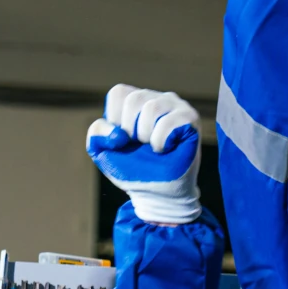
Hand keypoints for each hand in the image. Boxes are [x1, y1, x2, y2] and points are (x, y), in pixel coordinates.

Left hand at [89, 84, 201, 225]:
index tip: (123, 140)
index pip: (119, 93)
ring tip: (153, 149)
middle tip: (140, 146)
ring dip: (147, 136)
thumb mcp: (104, 154)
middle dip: (130, 130)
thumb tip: (117, 133)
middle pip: (134, 99)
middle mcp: (158, 98)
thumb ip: (97, 136)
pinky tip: (166, 150)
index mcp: (137, 101)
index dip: (114, 120)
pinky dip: (160, 142)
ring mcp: (176, 106)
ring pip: (152, 108)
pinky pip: (169, 123)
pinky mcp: (190, 119)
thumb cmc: (134, 170)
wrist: (159, 195)